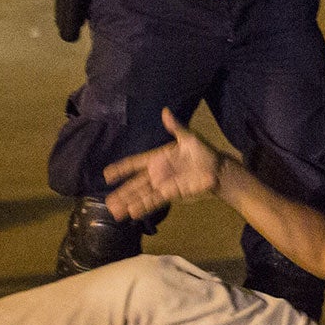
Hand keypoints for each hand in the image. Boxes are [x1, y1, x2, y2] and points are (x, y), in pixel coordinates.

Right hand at [103, 108, 221, 220]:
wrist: (217, 168)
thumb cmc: (203, 152)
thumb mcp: (189, 138)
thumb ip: (175, 127)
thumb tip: (165, 111)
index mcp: (157, 158)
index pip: (135, 164)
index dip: (121, 169)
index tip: (107, 175)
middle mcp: (157, 173)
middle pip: (135, 184)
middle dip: (122, 193)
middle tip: (108, 202)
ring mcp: (163, 185)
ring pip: (142, 195)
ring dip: (129, 203)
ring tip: (116, 212)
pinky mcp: (171, 194)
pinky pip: (155, 201)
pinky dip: (144, 207)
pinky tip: (133, 213)